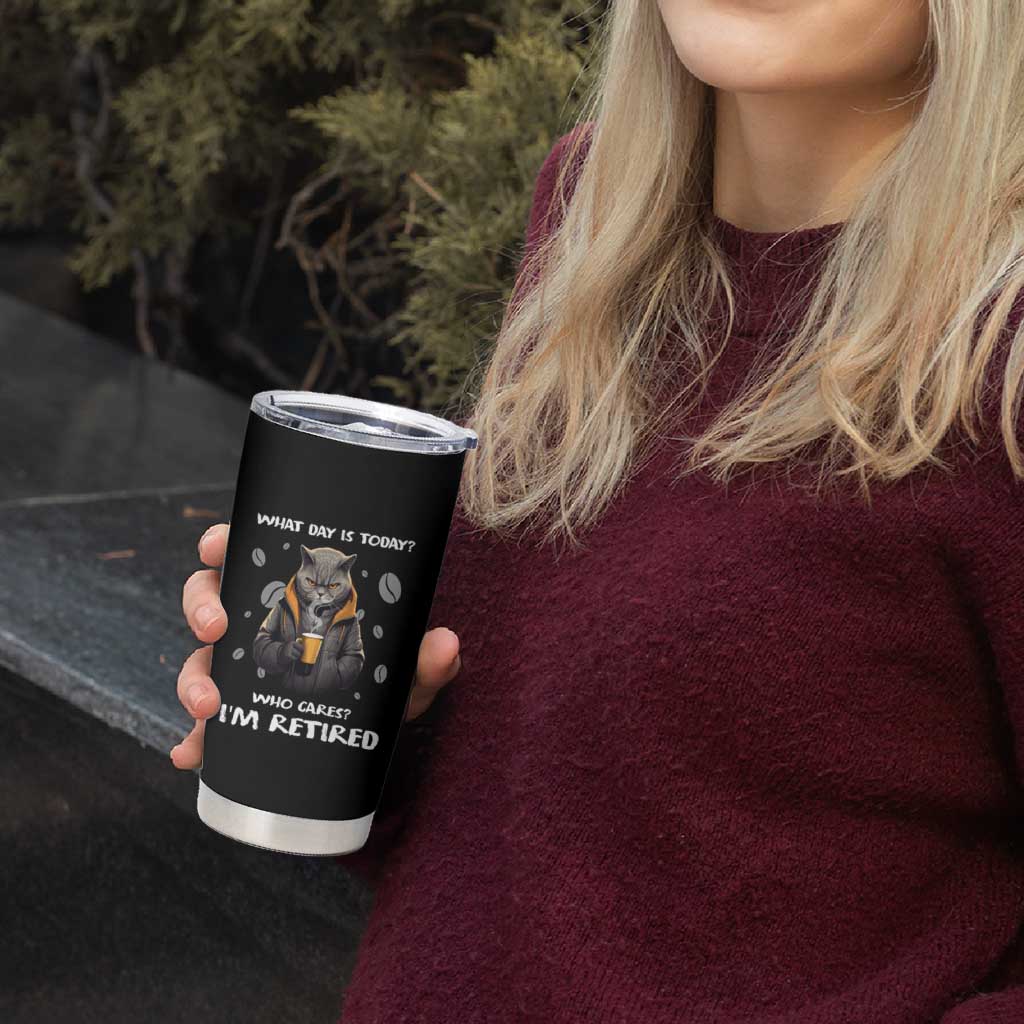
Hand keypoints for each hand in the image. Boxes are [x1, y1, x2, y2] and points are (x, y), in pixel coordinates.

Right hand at [170, 522, 461, 769]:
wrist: (377, 731)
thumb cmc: (386, 680)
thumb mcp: (407, 669)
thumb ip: (426, 658)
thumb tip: (446, 644)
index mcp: (293, 594)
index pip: (247, 554)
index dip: (221, 543)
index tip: (217, 545)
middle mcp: (260, 623)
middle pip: (209, 599)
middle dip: (202, 609)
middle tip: (217, 628)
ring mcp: (244, 668)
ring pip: (200, 659)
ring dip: (193, 678)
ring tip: (209, 706)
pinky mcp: (239, 712)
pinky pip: (206, 724)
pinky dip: (194, 739)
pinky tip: (192, 754)